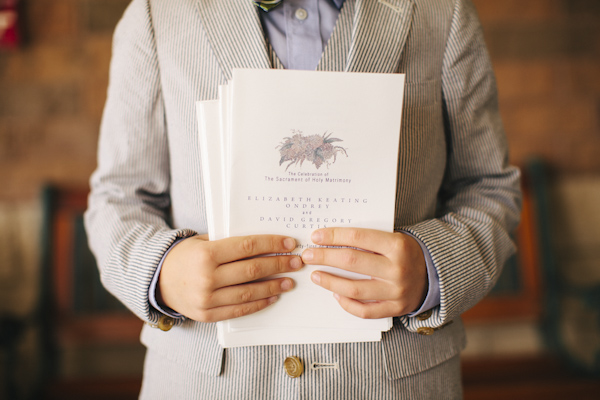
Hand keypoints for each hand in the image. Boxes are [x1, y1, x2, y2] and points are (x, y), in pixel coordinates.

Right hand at [158, 234, 302, 321]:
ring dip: (274, 286)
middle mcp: (207, 277)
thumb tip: (265, 243)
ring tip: (290, 281)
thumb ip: (229, 243)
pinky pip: (239, 310)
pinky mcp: (208, 315)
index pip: (247, 247)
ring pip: (249, 292)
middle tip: (296, 262)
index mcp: (206, 254)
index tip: (289, 244)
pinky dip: (259, 304)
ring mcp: (207, 299)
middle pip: (252, 270)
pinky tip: (273, 297)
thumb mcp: (203, 241)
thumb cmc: (185, 256)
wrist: (158, 280)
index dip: (271, 245)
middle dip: (279, 265)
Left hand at [301, 228, 426, 318]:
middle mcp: (397, 269)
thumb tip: (330, 238)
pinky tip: (335, 294)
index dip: (333, 236)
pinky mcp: (394, 308)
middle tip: (308, 256)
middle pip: (351, 261)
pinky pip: (364, 310)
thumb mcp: (393, 237)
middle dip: (324, 257)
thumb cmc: (405, 252)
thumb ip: (367, 239)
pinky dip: (346, 303)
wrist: (433, 274)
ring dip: (329, 281)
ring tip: (316, 275)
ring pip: (353, 288)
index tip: (316, 236)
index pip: (357, 237)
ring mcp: (396, 291)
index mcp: (397, 245)